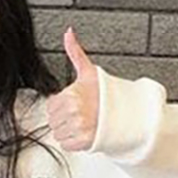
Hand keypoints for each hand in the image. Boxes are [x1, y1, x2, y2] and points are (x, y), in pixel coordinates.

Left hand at [45, 27, 98, 151]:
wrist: (127, 114)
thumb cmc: (108, 94)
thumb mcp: (89, 71)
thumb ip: (75, 52)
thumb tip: (68, 33)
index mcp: (72, 94)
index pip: (51, 106)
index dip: (61, 106)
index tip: (72, 105)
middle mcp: (74, 111)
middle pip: (53, 121)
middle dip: (63, 118)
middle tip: (79, 115)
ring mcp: (79, 127)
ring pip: (58, 133)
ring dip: (68, 131)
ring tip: (82, 123)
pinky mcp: (83, 142)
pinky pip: (66, 144)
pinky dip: (73, 142)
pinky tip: (84, 133)